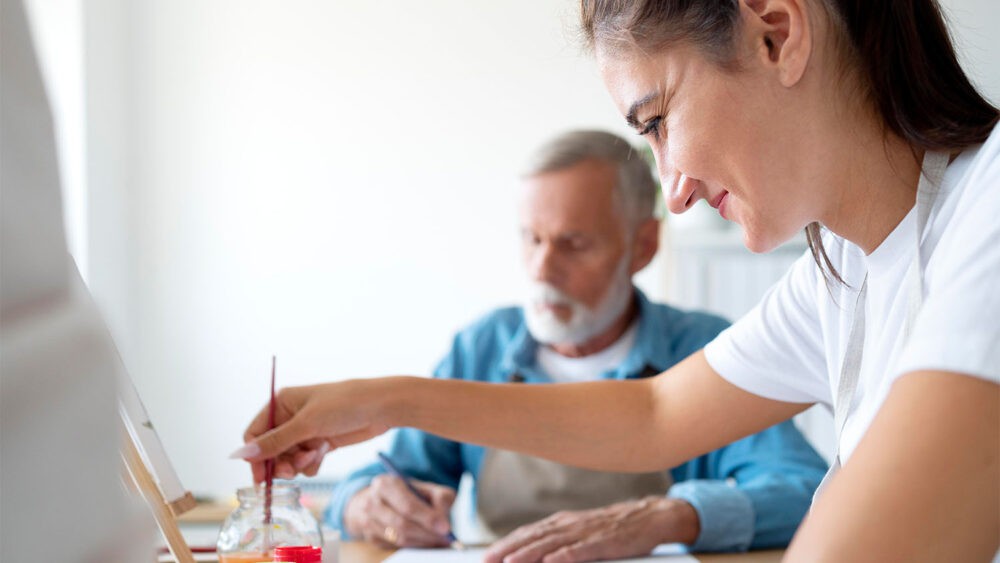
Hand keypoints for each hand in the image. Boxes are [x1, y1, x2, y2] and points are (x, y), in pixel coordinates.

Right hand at [232, 379, 398, 482]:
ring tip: (314, 456)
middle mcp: (291, 416)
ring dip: (298, 463)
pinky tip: (323, 454)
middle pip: (270, 450)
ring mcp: (307, 430)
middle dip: (279, 462)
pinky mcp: (321, 442)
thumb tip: (241, 454)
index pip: (255, 433)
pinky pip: (305, 461)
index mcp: (281, 403)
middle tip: (291, 472)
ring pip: (288, 458)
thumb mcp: (307, 424)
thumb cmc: (344, 405)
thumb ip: (274, 441)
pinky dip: (311, 463)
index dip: (255, 456)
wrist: (382, 407)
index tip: (261, 478)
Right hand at [345, 475, 456, 547]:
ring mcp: (368, 521)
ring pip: (399, 538)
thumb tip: (443, 522)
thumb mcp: (426, 487)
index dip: (428, 518)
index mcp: (386, 484)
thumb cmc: (409, 493)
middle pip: (402, 524)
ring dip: (422, 542)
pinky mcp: (370, 537)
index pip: (408, 506)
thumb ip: (440, 498)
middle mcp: (372, 502)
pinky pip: (395, 546)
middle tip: (446, 539)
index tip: (446, 528)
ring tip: (439, 541)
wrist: (381, 498)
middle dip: (427, 534)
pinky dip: (413, 546)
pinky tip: (425, 541)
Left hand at [483, 497, 699, 562]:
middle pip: (534, 537)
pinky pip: (582, 549)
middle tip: (487, 561)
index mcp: (562, 522)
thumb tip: (533, 554)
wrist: (649, 517)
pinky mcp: (605, 541)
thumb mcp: (581, 531)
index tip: (486, 556)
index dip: (506, 544)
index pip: (528, 533)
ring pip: (552, 543)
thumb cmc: (612, 529)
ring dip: (529, 553)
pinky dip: (565, 555)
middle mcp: (570, 524)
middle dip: (508, 550)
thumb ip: (558, 540)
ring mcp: (587, 532)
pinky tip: (552, 562)